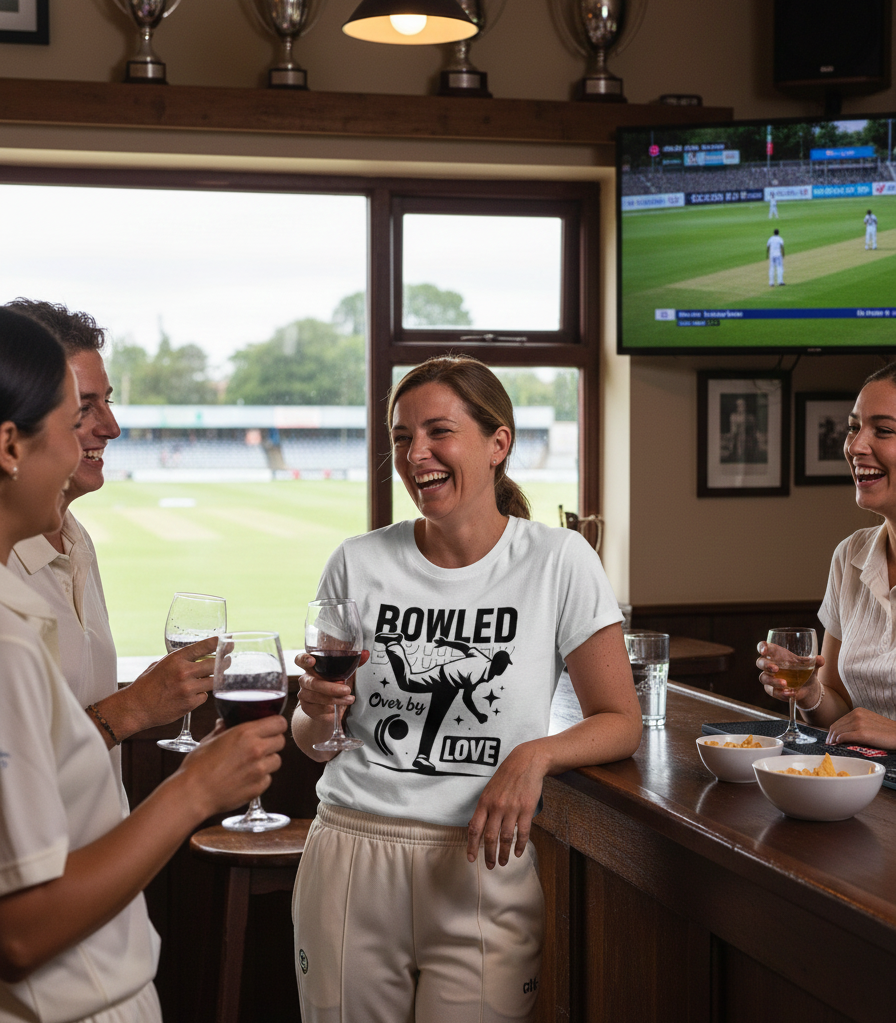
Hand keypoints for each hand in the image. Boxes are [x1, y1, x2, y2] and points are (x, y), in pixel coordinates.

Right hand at [127, 636, 219, 730]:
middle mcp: (184, 672)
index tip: (227, 641)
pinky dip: (202, 695)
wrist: (136, 707)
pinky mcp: (189, 704)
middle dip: (224, 661)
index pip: (203, 647)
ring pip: (213, 681)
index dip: (218, 643)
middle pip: (214, 664)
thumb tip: (196, 658)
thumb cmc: (146, 685)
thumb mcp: (160, 665)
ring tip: (219, 676)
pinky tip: (194, 695)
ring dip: (216, 679)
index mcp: (176, 659)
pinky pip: (204, 696)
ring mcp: (188, 689)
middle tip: (228, 660)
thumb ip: (178, 661)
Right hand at [177, 714, 285, 817]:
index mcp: (246, 733)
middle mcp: (257, 749)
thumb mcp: (208, 740)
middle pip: (281, 741)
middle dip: (273, 742)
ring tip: (251, 764)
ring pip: (277, 760)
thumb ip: (222, 729)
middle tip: (261, 746)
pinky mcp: (258, 787)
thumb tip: (224, 723)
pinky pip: (268, 779)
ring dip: (268, 761)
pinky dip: (261, 778)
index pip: (279, 723)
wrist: (194, 793)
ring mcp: (259, 770)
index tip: (271, 727)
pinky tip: (246, 778)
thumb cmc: (197, 766)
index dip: (276, 725)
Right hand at [294, 649, 368, 723]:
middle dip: (331, 687)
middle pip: (313, 683)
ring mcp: (304, 694)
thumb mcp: (344, 673)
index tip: (312, 661)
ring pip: (317, 697)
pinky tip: (337, 710)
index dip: (304, 659)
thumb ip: (353, 663)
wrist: (327, 709)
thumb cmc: (335, 685)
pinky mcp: (307, 708)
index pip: (300, 660)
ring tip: (349, 699)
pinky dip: (329, 710)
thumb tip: (366, 654)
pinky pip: (317, 709)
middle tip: (347, 689)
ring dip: (335, 699)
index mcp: (311, 667)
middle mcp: (305, 680)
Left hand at [466, 741, 547, 869]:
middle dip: (488, 854)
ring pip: (506, 837)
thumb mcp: (489, 789)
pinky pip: (522, 832)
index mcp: (484, 802)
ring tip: (503, 862)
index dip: (471, 845)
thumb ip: (484, 807)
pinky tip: (517, 853)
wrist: (526, 762)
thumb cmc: (506, 776)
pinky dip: (520, 845)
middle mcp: (497, 806)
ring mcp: (512, 809)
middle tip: (490, 866)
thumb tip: (476, 826)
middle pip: (490, 837)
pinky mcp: (526, 809)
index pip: (474, 828)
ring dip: (503, 853)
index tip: (470, 858)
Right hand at [756, 641, 823, 704]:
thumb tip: (820, 659)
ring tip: (786, 684)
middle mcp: (770, 664)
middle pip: (760, 662)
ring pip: (764, 678)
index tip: (764, 651)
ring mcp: (769, 677)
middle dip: (766, 665)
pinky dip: (781, 693)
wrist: (809, 687)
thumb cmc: (806, 670)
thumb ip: (816, 661)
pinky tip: (790, 693)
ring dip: (773, 681)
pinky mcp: (772, 689)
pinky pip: (772, 691)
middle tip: (776, 669)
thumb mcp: (812, 665)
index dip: (761, 647)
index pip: (764, 647)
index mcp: (776, 654)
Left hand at [824, 707, 895, 748]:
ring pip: (838, 732)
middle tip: (829, 745)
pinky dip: (838, 742)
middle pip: (836, 727)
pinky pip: (844, 737)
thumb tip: (843, 735)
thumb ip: (857, 725)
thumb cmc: (887, 732)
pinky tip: (838, 746)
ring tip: (832, 747)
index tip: (830, 740)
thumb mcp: (870, 723)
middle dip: (830, 737)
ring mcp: (859, 723)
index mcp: (858, 711)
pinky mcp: (862, 733)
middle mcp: (857, 714)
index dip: (832, 732)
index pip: (839, 722)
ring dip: (833, 740)